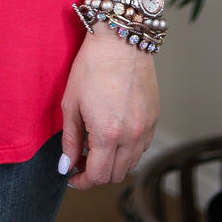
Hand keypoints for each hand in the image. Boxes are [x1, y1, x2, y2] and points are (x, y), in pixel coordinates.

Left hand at [59, 27, 157, 188]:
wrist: (120, 40)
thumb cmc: (91, 66)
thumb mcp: (71, 103)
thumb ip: (70, 140)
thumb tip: (66, 166)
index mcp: (107, 133)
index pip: (97, 176)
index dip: (82, 182)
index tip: (72, 177)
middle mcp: (131, 135)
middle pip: (115, 175)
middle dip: (95, 174)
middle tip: (80, 160)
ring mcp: (146, 128)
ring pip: (130, 164)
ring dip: (112, 163)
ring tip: (95, 146)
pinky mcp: (154, 118)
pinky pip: (141, 147)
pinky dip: (127, 150)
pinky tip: (113, 133)